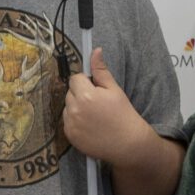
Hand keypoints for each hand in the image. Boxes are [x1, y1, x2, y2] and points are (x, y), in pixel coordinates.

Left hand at [61, 48, 146, 162]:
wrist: (127, 143)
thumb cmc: (123, 115)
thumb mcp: (114, 90)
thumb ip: (101, 70)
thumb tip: (95, 51)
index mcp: (86, 95)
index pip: (75, 78)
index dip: (86, 82)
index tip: (96, 89)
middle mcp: (75, 109)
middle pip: (70, 92)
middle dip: (81, 94)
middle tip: (98, 104)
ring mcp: (71, 124)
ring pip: (68, 107)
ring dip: (77, 108)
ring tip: (94, 116)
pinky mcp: (69, 136)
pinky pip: (67, 121)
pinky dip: (75, 121)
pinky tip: (90, 125)